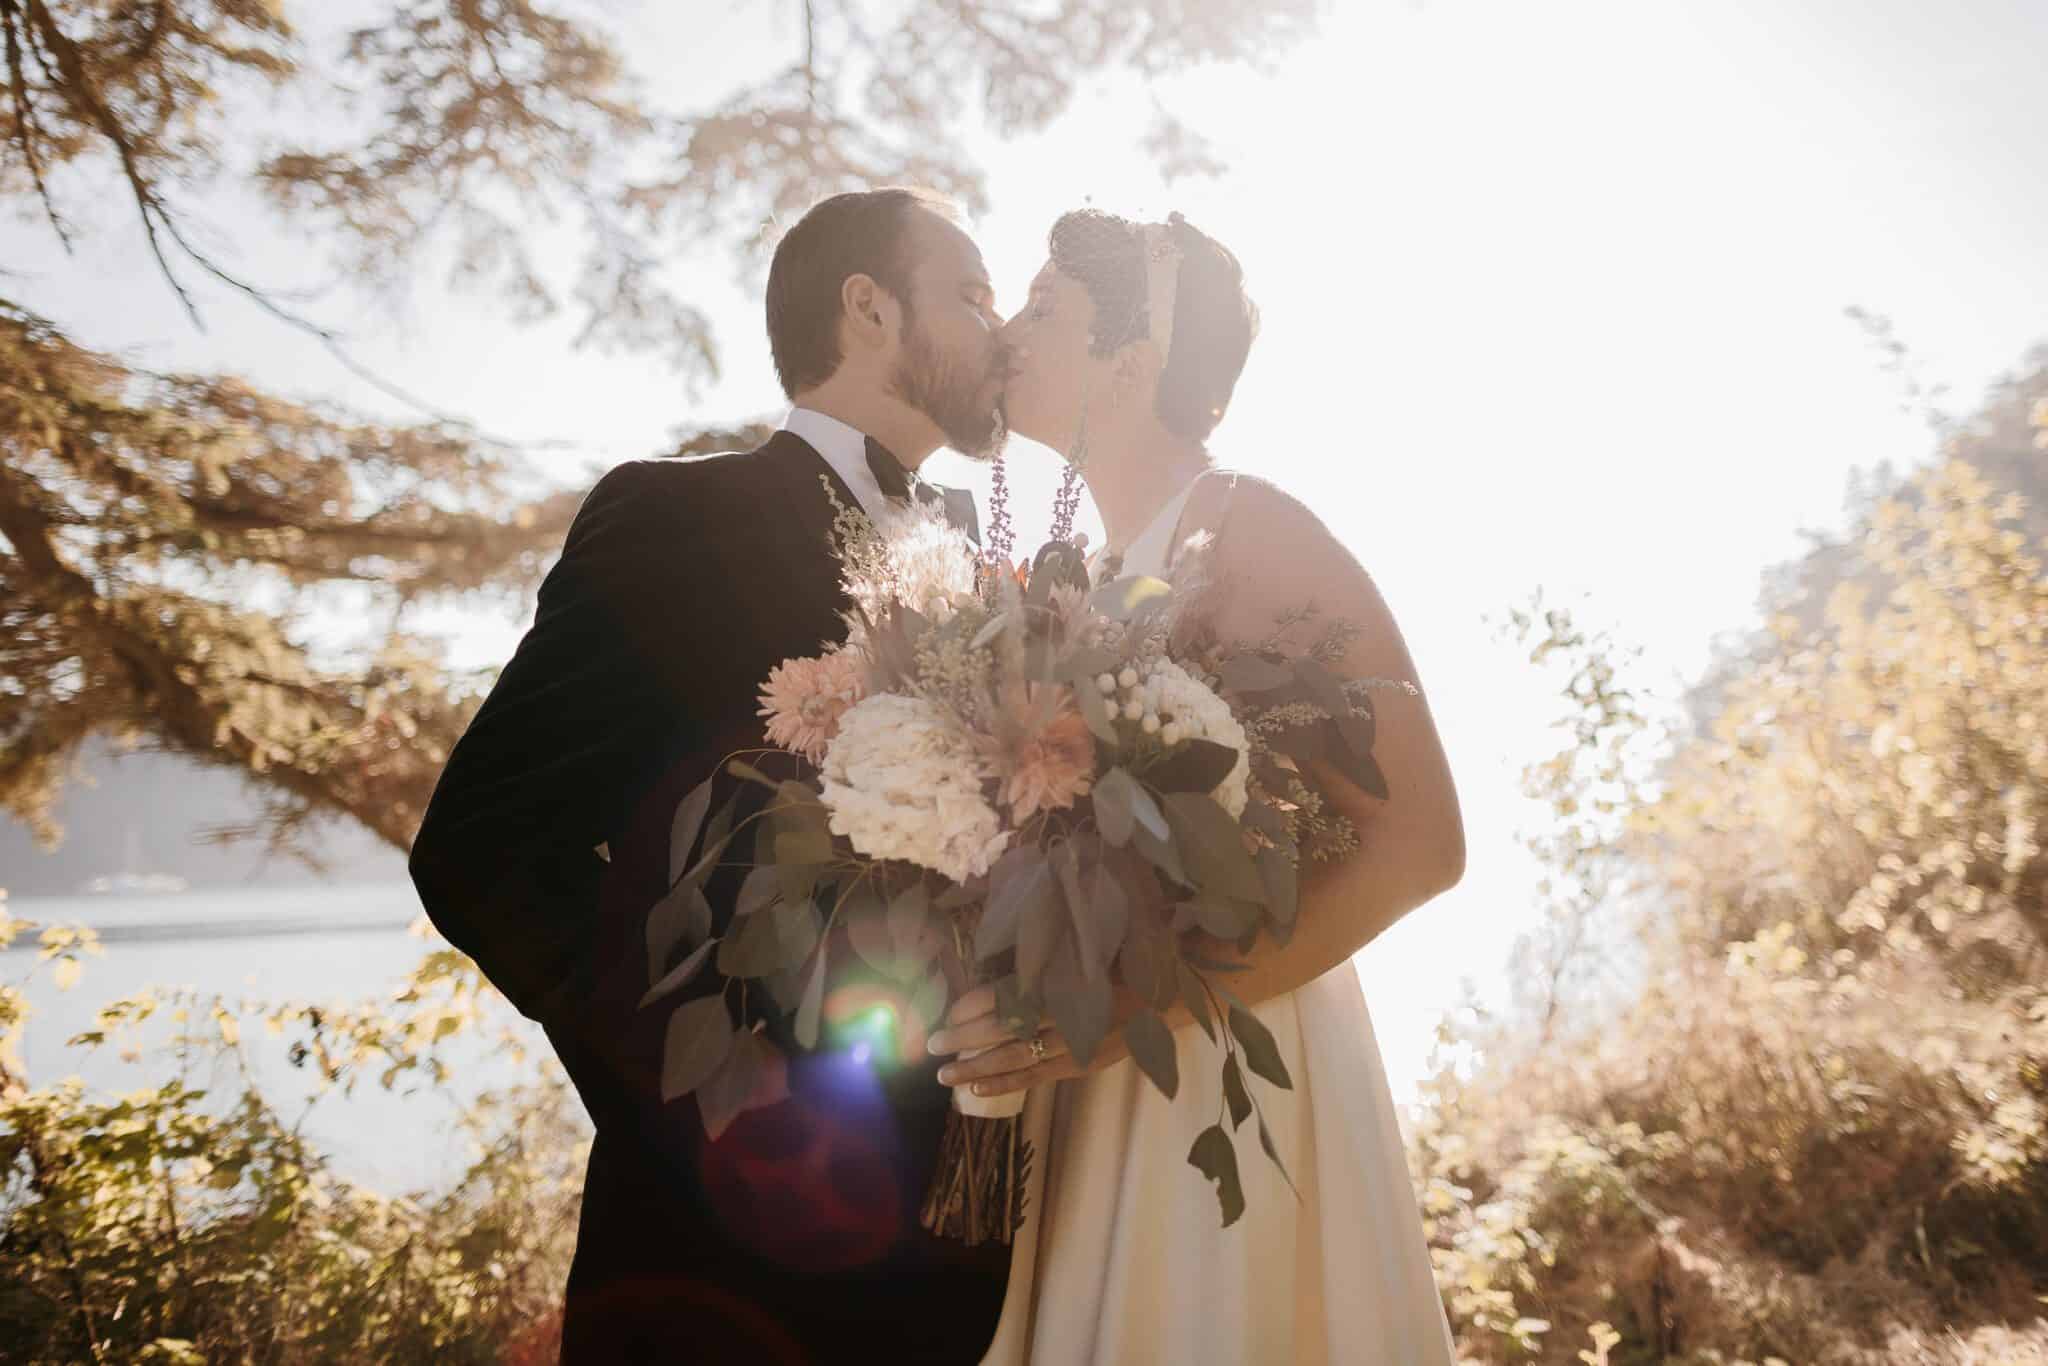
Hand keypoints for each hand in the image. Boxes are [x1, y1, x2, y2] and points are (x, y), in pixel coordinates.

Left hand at [925, 983, 1134, 1098]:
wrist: (1157, 999)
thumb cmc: (1109, 973)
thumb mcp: (1073, 963)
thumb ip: (1037, 974)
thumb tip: (987, 988)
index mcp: (1056, 979)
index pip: (1005, 994)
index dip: (972, 1006)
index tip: (947, 1013)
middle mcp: (1061, 1011)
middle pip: (1003, 1026)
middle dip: (963, 1038)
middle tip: (932, 1045)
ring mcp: (1070, 1042)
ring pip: (1014, 1057)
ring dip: (976, 1066)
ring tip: (945, 1074)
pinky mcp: (1078, 1065)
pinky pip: (1035, 1077)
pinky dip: (1005, 1083)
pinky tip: (977, 1088)